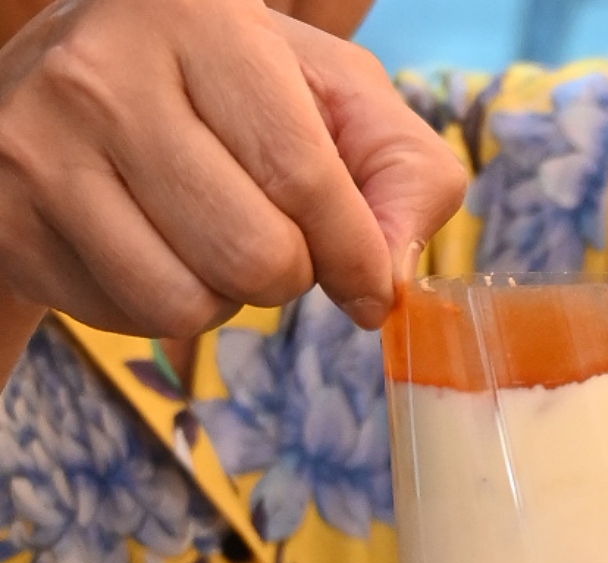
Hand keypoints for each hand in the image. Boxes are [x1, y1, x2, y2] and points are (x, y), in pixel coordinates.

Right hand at [0, 0, 465, 339]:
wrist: (65, 97)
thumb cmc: (221, 100)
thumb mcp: (326, 98)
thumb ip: (401, 170)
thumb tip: (394, 274)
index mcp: (198, 14)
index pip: (305, 177)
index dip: (355, 255)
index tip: (366, 280)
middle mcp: (106, 68)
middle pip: (255, 258)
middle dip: (284, 272)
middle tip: (261, 231)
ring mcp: (44, 146)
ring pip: (190, 305)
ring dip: (219, 296)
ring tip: (197, 232)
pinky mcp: (13, 221)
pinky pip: (130, 319)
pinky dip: (158, 306)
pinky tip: (141, 243)